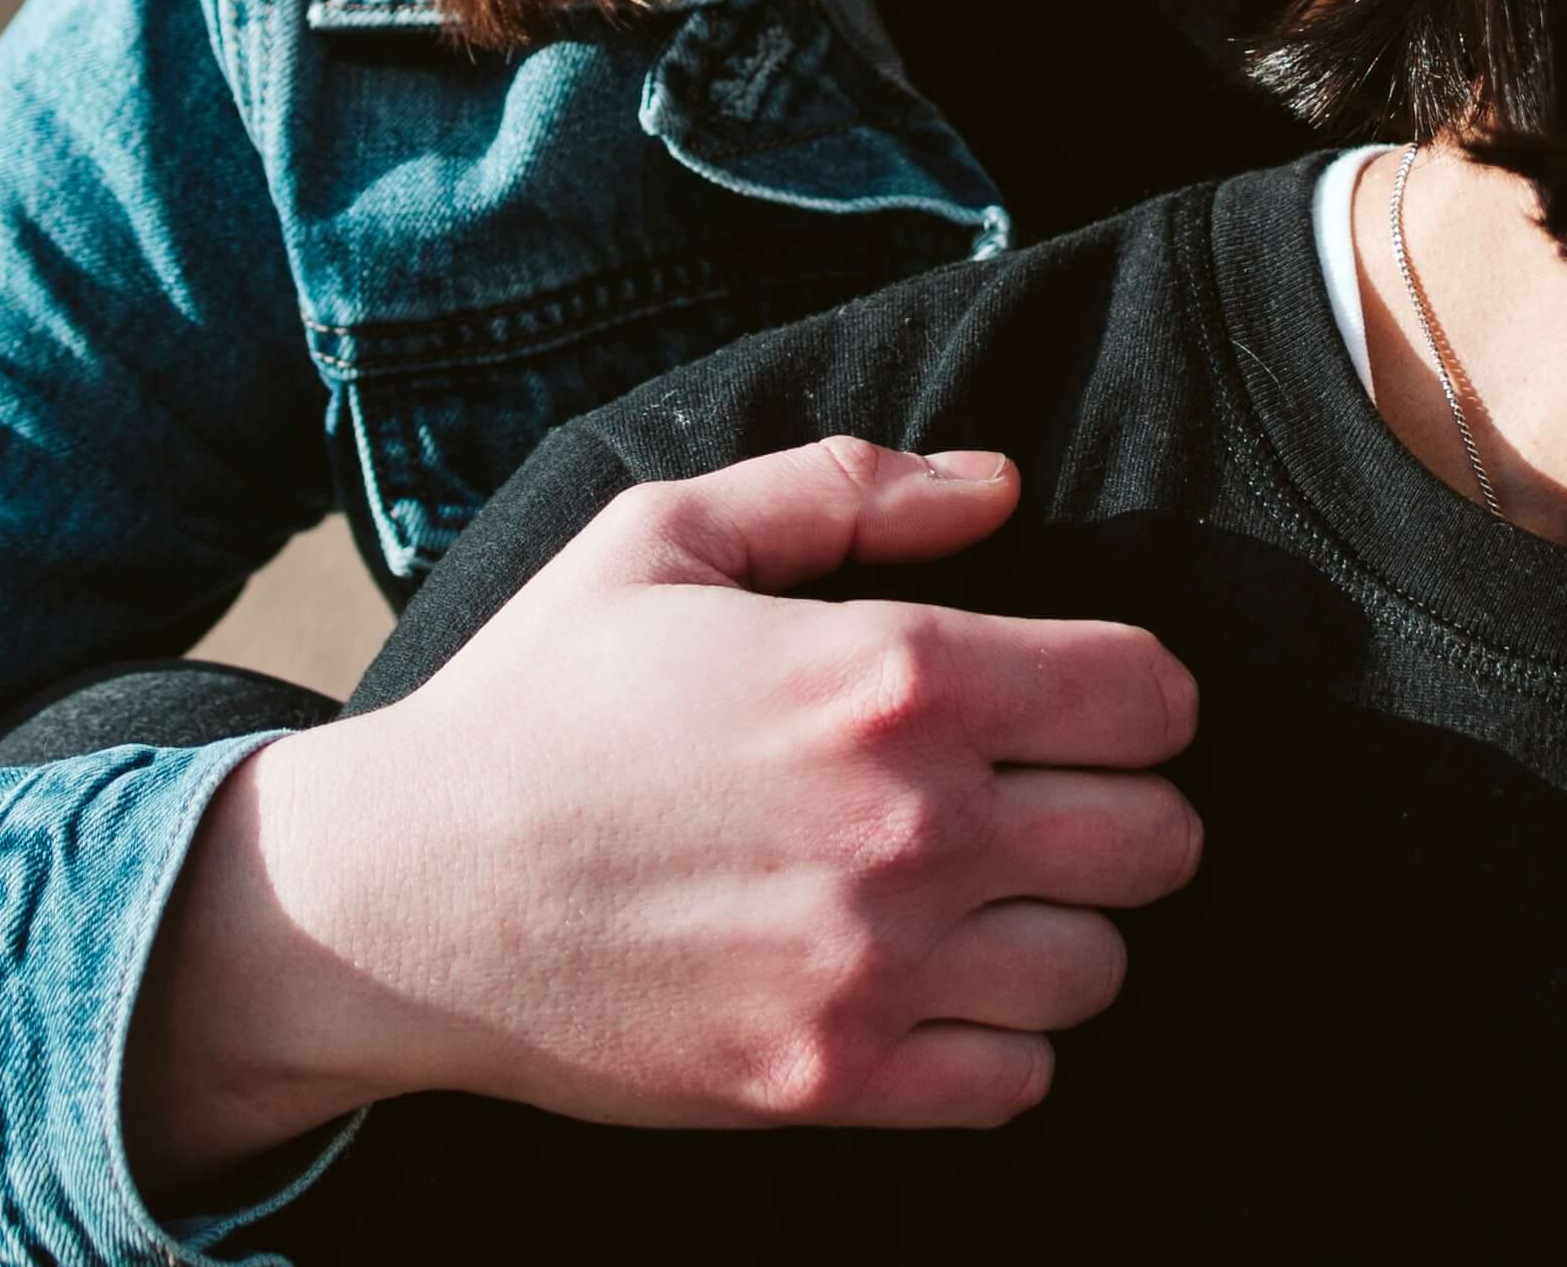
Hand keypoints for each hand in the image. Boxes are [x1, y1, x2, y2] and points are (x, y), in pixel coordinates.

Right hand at [126, 439, 1201, 1194]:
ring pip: (1102, 967)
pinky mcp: (831, 1078)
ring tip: (994, 899)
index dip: (1135, 694)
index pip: (1152, 695)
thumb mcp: (668, 534)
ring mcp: (878, 965)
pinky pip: (1018, 1081)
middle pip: (1161, 838)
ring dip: (1066, 929)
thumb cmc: (540, 700)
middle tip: (1050, 802)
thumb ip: (849, 489)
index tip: (1083, 703)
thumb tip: (997, 486)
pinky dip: (1001, 1042)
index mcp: (895, 673)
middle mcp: (914, 823)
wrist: (404, 895)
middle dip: (1125, 809)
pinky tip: (937, 989)